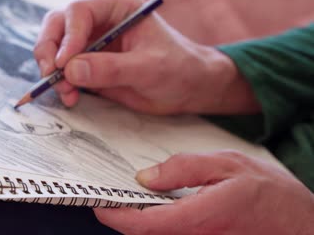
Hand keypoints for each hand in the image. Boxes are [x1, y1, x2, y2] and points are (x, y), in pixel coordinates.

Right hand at [34, 0, 259, 114]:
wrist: (187, 88)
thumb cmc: (177, 69)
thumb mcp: (150, 68)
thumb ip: (111, 68)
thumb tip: (70, 70)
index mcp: (116, 6)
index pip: (79, 11)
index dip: (68, 36)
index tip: (64, 64)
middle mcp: (98, 20)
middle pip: (57, 25)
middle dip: (49, 51)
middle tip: (52, 75)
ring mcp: (90, 43)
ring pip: (54, 48)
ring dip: (52, 70)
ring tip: (66, 92)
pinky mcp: (87, 65)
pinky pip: (63, 70)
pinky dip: (60, 83)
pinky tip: (70, 97)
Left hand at [94, 150, 313, 233]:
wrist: (297, 221)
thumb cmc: (268, 192)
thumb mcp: (226, 165)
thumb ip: (184, 169)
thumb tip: (146, 177)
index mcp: (198, 216)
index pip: (143, 225)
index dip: (114, 216)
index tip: (99, 203)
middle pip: (143, 233)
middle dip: (120, 215)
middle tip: (108, 192)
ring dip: (135, 217)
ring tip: (126, 194)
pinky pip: (169, 234)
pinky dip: (154, 220)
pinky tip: (152, 204)